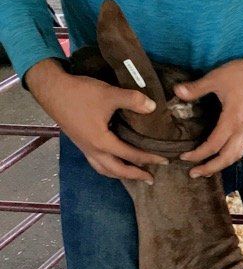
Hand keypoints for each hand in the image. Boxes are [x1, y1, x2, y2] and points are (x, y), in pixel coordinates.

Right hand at [26, 58, 166, 182]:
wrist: (52, 89)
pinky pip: (96, 162)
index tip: (164, 160)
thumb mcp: (109, 94)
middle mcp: (93, 150)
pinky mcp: (79, 142)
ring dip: (120, 174)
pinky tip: (112, 161)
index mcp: (102, 142)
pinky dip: (107, 167)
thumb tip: (154, 107)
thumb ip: (133, 100)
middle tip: (151, 178)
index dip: (149, 158)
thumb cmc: (81, 93)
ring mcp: (84, 148)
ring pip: (104, 169)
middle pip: (117, 171)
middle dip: (135, 175)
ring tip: (133, 174)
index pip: (131, 155)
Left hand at [174, 35, 242, 177]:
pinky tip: (222, 154)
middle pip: (227, 158)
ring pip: (236, 155)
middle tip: (194, 173)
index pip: (213, 145)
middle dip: (210, 168)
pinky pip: (241, 148)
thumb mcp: (218, 77)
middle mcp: (241, 129)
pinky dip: (230, 156)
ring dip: (221, 165)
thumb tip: (176, 92)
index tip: (183, 157)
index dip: (197, 154)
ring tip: (207, 169)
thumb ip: (197, 88)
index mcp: (232, 120)